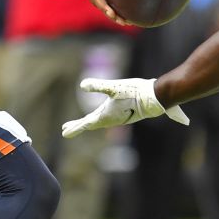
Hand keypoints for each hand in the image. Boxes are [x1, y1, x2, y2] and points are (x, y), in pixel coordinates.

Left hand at [62, 77, 189, 137]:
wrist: (154, 98)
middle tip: (65, 130)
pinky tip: (98, 117)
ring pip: (98, 122)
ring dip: (87, 123)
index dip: (75, 127)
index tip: (64, 133)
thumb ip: (98, 86)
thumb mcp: (114, 87)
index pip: (86, 123)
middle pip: (90, 124)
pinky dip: (97, 120)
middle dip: (77, 126)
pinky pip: (106, 119)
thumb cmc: (134, 92)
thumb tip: (82, 85)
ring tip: (78, 124)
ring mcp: (117, 118)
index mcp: (106, 116)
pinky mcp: (123, 114)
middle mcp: (111, 119)